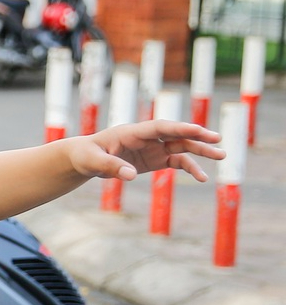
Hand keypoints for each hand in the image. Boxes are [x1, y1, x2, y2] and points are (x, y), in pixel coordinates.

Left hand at [68, 120, 223, 182]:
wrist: (83, 159)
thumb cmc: (86, 155)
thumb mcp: (94, 161)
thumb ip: (111, 167)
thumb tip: (130, 176)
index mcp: (132, 132)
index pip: (160, 127)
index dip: (178, 128)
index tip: (197, 130)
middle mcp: (146, 138)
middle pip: (176, 134)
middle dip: (197, 136)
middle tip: (218, 139)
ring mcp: (152, 148)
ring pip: (181, 147)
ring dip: (200, 151)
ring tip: (222, 156)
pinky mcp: (154, 159)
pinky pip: (176, 161)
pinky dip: (190, 168)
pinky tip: (202, 177)